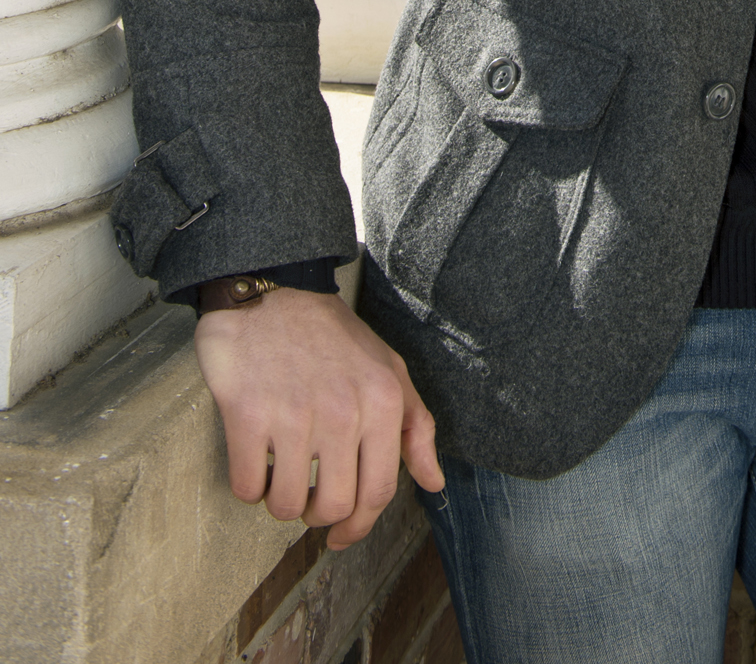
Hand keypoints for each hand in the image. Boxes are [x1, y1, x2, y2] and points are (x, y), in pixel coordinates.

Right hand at [195, 288, 445, 547]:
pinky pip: (248, 487)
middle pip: (332, 507)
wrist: (274, 292)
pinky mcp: (248, 414)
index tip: (341, 535)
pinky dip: (249, 485)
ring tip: (280, 470)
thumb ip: (417, 428)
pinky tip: (255, 457)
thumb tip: (434, 482)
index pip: (378, 492)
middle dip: (317, 515)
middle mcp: (344, 412)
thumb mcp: (389, 371)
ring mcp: (294, 415)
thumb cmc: (333, 337)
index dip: (359, 526)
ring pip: (286, 505)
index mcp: (383, 403)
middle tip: (307, 495)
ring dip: (280, 500)